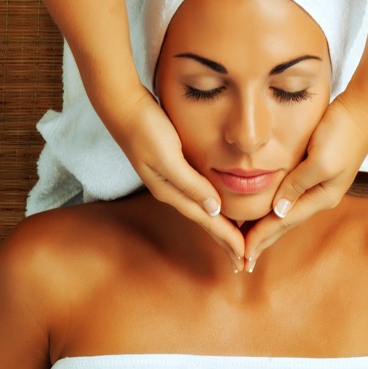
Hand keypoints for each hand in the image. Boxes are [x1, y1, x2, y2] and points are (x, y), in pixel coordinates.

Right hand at [114, 89, 245, 270]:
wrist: (122, 106)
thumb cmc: (145, 128)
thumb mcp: (168, 156)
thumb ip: (190, 183)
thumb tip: (214, 209)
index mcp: (171, 191)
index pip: (207, 221)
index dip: (227, 239)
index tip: (245, 257)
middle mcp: (171, 190)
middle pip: (205, 221)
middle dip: (225, 240)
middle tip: (245, 262)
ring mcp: (171, 179)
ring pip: (202, 209)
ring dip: (220, 226)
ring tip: (236, 240)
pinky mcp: (173, 166)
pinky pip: (198, 193)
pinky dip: (212, 205)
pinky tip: (218, 206)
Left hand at [243, 93, 367, 271]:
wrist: (362, 111)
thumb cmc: (341, 133)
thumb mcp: (319, 161)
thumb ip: (298, 185)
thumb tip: (278, 211)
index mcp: (321, 197)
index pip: (283, 222)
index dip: (261, 238)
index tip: (243, 255)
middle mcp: (319, 196)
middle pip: (284, 223)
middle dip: (263, 240)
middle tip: (241, 260)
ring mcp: (318, 185)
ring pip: (285, 213)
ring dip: (267, 227)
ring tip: (248, 241)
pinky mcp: (314, 172)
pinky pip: (288, 196)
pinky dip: (273, 208)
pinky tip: (265, 211)